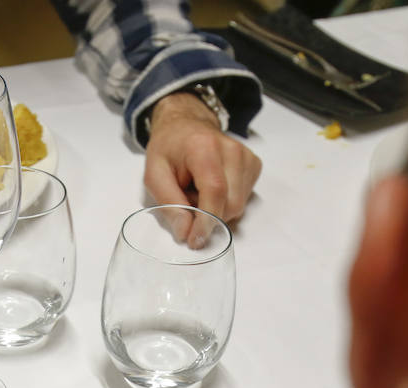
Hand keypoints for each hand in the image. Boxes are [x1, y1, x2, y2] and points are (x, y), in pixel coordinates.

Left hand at [144, 90, 262, 246]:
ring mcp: (246, 157)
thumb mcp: (154, 175)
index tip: (196, 240)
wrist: (186, 126)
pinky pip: (244, 199)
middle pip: (231, 203)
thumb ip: (169, 204)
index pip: (215, 191)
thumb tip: (185, 232)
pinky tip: (212, 188)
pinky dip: (226, 202)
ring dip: (217, 209)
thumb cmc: (169, 149)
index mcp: (204, 147)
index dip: (207, 221)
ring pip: (239, 205)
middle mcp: (232, 150)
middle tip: (187, 201)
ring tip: (198, 192)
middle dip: (209, 216)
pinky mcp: (253, 165)